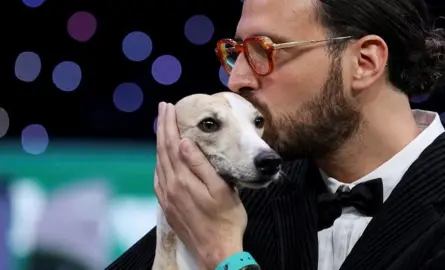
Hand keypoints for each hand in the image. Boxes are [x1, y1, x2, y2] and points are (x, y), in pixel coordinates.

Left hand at [155, 102, 246, 268]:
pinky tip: (162, 159)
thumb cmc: (226, 220)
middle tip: (164, 109)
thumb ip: (201, 166)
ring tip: (163, 128)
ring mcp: (167, 198)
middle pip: (162, 151)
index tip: (169, 107)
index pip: (172, 144)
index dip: (170, 124)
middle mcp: (170, 187)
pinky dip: (159, 162)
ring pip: (159, 163)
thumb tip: (185, 143)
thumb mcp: (221, 190)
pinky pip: (159, 178)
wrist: (216, 251)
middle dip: (162, 128)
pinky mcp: (168, 206)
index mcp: (183, 180)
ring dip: (160, 143)